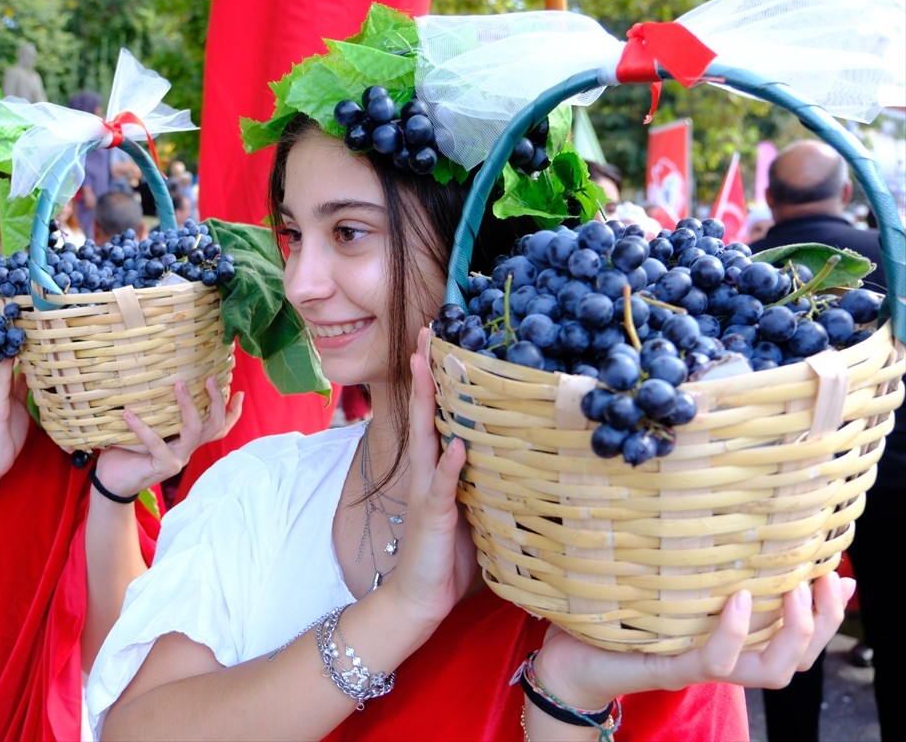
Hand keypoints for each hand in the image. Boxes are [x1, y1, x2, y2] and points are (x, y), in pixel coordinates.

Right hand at [0, 301, 30, 482]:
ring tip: (1, 315)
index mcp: (0, 383)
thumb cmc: (6, 434)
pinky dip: (3, 370)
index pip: (2, 349)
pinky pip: (0, 386)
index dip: (3, 327)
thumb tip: (31, 366)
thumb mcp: (18, 404)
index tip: (6, 303)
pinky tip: (9, 356)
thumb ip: (22, 384)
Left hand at [91, 376, 241, 498]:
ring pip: (195, 430)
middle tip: (209, 379)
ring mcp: (178, 459)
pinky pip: (156, 443)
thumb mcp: (142, 428)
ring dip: (188, 406)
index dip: (232, 412)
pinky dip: (142, 427)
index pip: (217, 427)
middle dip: (217, 401)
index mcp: (186, 441)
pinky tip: (127, 414)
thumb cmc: (125, 453)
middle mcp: (187, 450)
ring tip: (178, 384)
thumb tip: (146, 377)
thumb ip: (150, 411)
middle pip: (215, 426)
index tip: (239, 391)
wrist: (110, 482)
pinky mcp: (164, 466)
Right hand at [382, 328, 476, 630]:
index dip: (437, 379)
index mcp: (439, 470)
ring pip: (426, 437)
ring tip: (428, 365)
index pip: (436, 415)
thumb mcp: (473, 511)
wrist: (419, 599)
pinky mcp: (433, 517)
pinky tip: (457, 444)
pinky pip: (442, 488)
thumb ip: (483, 482)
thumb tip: (515, 456)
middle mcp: (428, 472)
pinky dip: (449, 466)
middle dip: (425, 372)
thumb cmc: (448, 557)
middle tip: (426, 333)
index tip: (439, 342)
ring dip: (427, 402)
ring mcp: (427, 492)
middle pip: (424, 413)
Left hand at [533, 572, 854, 708]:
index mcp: (730, 637)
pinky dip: (732, 631)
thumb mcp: (661, 578)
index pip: (797, 636)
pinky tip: (738, 599)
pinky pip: (715, 660)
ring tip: (793, 590)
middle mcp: (724, 656)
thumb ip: (690, 558)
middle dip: (822, 622)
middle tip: (823, 579)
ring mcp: (700, 665)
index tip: (840, 574)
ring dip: (792, 631)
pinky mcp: (671, 667)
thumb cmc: (614, 612)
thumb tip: (718, 512)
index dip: (827, 612)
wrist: (568, 657)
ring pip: (771, 669)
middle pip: (798, 657)